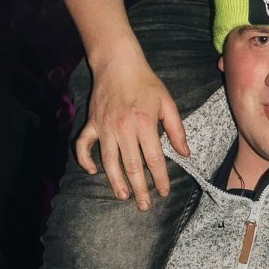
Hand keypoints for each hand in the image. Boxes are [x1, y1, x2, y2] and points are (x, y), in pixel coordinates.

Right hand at [73, 45, 188, 209]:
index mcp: (144, 123)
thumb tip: (185, 153)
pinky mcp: (91, 123)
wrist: (117, 63)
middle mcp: (123, 128)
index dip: (159, 178)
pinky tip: (93, 172)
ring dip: (116, 182)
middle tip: (144, 206)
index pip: (153, 159)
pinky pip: (83, 146)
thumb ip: (176, 130)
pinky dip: (85, 160)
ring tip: (124, 196)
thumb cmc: (146, 83)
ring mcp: (104, 127)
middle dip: (139, 189)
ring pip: (109, 161)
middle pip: (131, 166)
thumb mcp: (167, 103)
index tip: (164, 192)